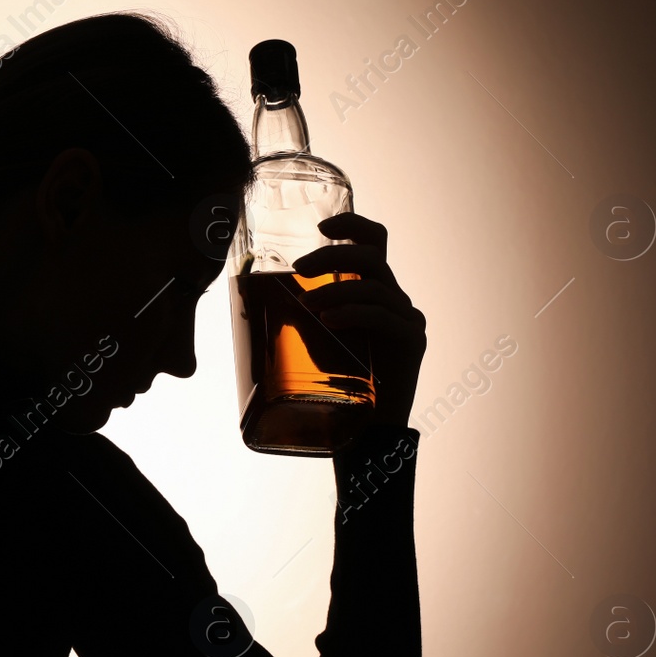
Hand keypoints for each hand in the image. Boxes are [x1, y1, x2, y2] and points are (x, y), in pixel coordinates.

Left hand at [294, 213, 425, 429]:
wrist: (364, 432)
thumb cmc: (333, 385)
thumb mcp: (311, 341)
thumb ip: (297, 317)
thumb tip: (244, 302)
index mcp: (372, 293)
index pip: (374, 243)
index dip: (353, 224)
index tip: (322, 225)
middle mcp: (393, 300)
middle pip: (371, 258)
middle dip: (333, 255)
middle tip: (300, 268)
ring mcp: (406, 319)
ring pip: (375, 287)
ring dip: (336, 290)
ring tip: (307, 305)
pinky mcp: (411, 341)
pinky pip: (385, 317)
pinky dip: (354, 314)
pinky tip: (330, 321)